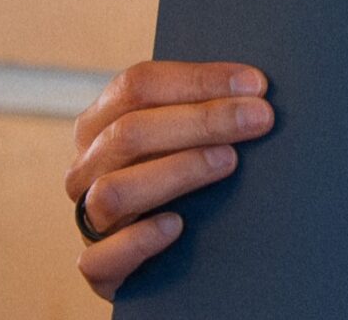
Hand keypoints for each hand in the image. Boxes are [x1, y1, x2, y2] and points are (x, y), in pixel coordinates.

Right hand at [65, 61, 271, 299]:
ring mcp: (87, 218)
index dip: (198, 80)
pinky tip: (177, 226)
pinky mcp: (98, 267)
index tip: (255, 84)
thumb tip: (259, 88)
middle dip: (203, 120)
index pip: (138, 86)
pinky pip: (102, 257)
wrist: (169, 255)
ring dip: (177, 170)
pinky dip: (139, 240)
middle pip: (130, 132)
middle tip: (260, 118)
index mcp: (101, 123)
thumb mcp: (186, 137)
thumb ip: (205, 109)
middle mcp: (87, 168)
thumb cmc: (186, 178)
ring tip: (229, 161)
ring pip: (114, 190)